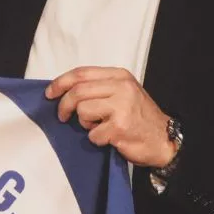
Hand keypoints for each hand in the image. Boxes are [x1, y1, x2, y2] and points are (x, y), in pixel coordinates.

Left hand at [45, 66, 176, 168]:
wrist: (164, 139)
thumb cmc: (138, 117)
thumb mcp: (122, 93)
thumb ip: (98, 87)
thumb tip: (63, 90)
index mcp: (119, 76)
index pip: (81, 73)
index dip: (60, 83)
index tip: (49, 93)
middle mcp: (121, 87)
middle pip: (77, 92)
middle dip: (64, 106)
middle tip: (63, 116)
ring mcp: (122, 107)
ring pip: (82, 111)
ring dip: (85, 124)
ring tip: (99, 126)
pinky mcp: (120, 127)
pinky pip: (93, 133)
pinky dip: (96, 139)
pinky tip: (109, 138)